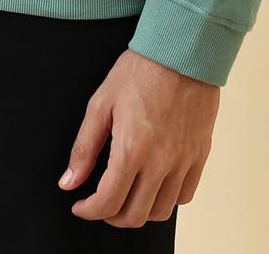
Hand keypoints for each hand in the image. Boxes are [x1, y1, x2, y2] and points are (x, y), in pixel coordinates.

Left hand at [57, 49, 219, 226]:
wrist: (181, 51)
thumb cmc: (140, 71)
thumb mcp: (101, 102)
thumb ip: (85, 147)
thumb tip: (69, 181)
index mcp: (132, 149)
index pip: (108, 202)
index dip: (89, 211)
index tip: (80, 205)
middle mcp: (160, 162)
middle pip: (134, 215)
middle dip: (111, 216)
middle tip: (100, 202)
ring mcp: (183, 162)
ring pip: (160, 211)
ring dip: (138, 211)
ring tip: (126, 195)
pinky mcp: (199, 156)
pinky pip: (184, 196)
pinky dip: (166, 199)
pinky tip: (153, 184)